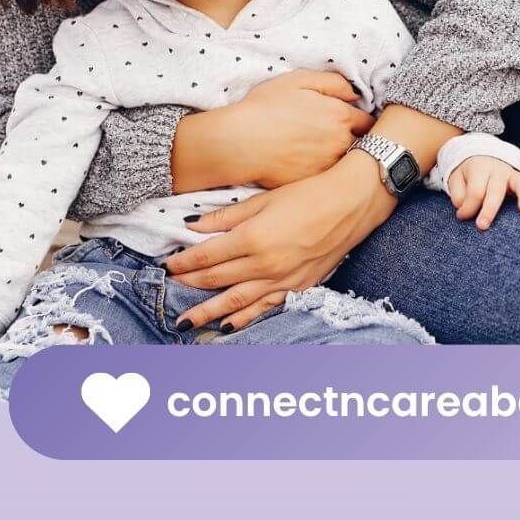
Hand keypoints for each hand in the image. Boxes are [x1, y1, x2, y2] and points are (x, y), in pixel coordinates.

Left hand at [162, 154, 392, 330]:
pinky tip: (226, 326)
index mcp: (253, 237)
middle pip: (216, 279)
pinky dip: (243, 319)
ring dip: (208, 312)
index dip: (183, 263)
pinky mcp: (297, 287)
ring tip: (185, 322)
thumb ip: (226, 216)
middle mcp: (265, 264)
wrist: (351, 204)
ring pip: (236, 301)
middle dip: (190, 285)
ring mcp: (282, 279)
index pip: (206, 256)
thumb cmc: (308, 194)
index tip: (167, 266)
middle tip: (169, 290)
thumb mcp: (264, 199)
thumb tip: (192, 225)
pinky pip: (264, 308)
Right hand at [227, 69, 376, 188]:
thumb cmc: (264, 107)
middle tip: (341, 140)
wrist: (238, 142)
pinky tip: (310, 167)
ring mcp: (328, 167)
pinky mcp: (314, 185)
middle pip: (363, 146)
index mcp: (340, 116)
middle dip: (359, 143)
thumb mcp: (298, 80)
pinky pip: (329, 181)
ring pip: (347, 165)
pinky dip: (326, 176)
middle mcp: (340, 144)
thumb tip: (354, 96)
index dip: (363, 122)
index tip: (356, 123)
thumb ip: (333, 83)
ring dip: (344, 160)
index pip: (369, 122)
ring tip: (324, 154)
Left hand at [448, 155, 519, 230]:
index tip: (461, 217)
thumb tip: (465, 210)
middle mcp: (499, 171)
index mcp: (480, 169)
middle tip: (482, 226)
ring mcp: (514, 174)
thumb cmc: (469, 175)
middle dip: (489, 209)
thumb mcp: (456, 180)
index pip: (475, 191)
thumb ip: (458, 195)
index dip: (468, 207)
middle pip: (495, 190)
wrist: (484, 156)